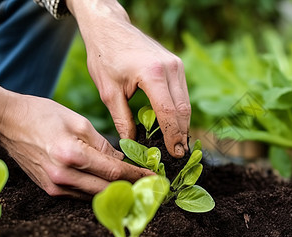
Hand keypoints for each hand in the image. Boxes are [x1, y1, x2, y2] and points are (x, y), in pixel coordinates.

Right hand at [0, 84, 153, 197]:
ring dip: (116, 192)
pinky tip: (109, 185)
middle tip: (149, 186)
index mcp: (72, 155)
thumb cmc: (43, 115)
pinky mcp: (50, 190)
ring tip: (134, 186)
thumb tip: (122, 161)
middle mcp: (63, 176)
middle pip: (107, 190)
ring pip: (94, 196)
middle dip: (131, 188)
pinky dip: (97, 190)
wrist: (7, 122)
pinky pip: (81, 195)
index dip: (137, 175)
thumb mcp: (79, 122)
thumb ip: (103, 145)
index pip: (114, 172)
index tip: (153, 177)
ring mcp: (55, 187)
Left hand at [67, 0, 190, 157]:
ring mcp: (176, 64)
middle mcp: (170, 68)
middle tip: (178, 153)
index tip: (174, 154)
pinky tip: (173, 123)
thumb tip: (132, 143)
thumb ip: (122, 119)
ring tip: (176, 142)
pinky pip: (182, 93)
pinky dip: (179, 110)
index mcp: (152, 74)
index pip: (168, 113)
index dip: (172, 136)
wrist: (109, 27)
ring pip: (186, 102)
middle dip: (181, 134)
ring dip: (182, 123)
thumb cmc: (104, 56)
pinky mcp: (176, 64)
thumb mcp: (108, 92)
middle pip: (183, 110)